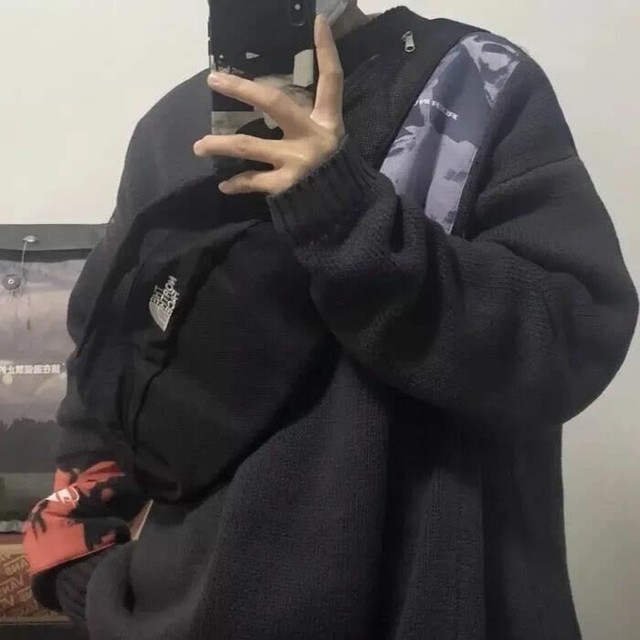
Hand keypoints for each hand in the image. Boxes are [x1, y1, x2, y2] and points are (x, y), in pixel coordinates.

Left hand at [193, 15, 344, 195]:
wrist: (345, 210)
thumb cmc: (334, 172)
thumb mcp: (330, 141)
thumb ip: (310, 122)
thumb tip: (276, 106)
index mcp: (327, 122)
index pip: (332, 79)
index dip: (327, 49)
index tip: (317, 20)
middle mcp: (312, 136)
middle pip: (275, 104)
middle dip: (243, 89)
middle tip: (214, 80)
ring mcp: (298, 161)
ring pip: (250, 146)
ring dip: (221, 145)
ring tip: (199, 145)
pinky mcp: (286, 185)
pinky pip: (254, 181)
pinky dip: (237, 183)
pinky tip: (223, 184)